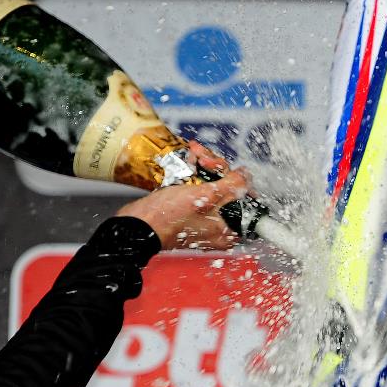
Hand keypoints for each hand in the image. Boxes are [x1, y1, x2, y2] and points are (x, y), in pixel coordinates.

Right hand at [117, 142, 246, 249]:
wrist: (138, 223)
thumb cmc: (168, 218)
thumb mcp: (206, 197)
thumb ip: (232, 186)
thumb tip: (247, 177)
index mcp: (228, 231)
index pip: (248, 205)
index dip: (242, 185)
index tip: (234, 174)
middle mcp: (218, 226)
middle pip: (230, 190)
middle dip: (218, 169)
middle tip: (206, 161)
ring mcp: (203, 216)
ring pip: (214, 184)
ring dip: (206, 165)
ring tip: (195, 155)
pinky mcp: (189, 207)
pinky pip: (199, 186)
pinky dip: (194, 171)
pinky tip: (190, 159)